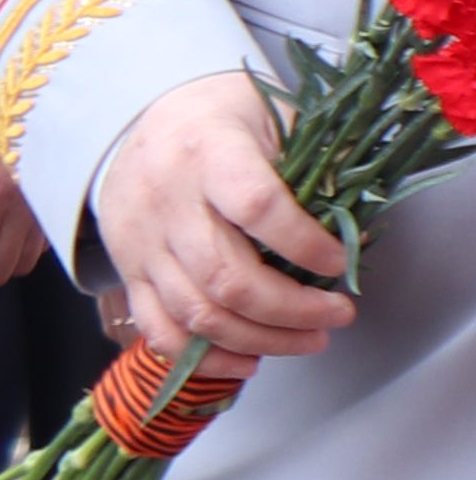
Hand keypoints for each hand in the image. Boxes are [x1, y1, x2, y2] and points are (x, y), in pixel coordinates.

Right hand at [93, 70, 354, 360]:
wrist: (143, 120)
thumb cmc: (221, 120)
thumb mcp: (272, 119)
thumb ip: (312, 168)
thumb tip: (352, 234)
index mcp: (206, 151)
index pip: (256, 208)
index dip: (305, 245)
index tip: (341, 261)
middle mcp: (165, 199)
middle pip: (227, 278)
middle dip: (294, 310)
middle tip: (338, 315)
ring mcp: (140, 241)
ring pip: (198, 313)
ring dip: (263, 340)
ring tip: (310, 339)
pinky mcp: (128, 270)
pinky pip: (159, 329)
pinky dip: (206, 357)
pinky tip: (250, 360)